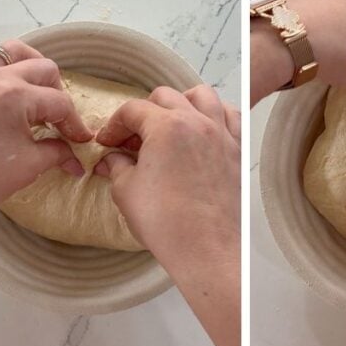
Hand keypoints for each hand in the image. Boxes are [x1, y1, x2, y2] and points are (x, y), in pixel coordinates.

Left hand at [0, 40, 90, 218]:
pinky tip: (4, 76)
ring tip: (34, 87)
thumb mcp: (29, 165)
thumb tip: (75, 158)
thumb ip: (57, 153)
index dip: (75, 125)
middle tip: (57, 119)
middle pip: (44, 69)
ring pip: (12, 50)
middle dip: (58, 94)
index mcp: (17, 97)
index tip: (80, 141)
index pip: (60, 103)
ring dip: (30, 65)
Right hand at [94, 84, 240, 345]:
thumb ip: (117, 166)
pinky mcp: (239, 151)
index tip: (107, 143)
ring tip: (169, 124)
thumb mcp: (126, 190)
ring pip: (202, 97)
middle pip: (166, 98)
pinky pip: (232, 117)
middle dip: (144, 113)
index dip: (114, 125)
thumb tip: (110, 159)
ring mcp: (224, 135)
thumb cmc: (165, 222)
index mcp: (167, 126)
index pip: (133, 110)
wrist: (207, 248)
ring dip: (182, 103)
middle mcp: (199, 122)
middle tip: (132, 139)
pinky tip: (204, 129)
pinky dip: (217, 114)